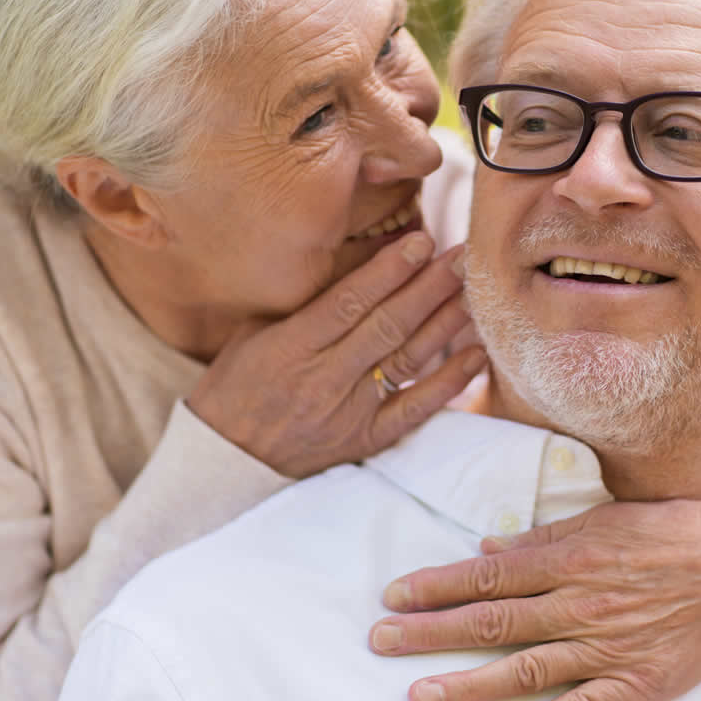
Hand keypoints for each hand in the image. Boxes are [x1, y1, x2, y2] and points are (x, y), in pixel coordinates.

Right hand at [188, 232, 485, 478]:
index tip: (421, 240)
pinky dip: (449, 383)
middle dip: (429, 286)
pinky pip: (414, 409)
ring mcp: (347, 413)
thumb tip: (363, 256)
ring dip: (445, 323)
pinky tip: (475, 354)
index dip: (388, 270)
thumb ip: (308, 298)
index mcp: (290, 347)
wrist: (225, 460)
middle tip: (464, 255)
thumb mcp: (257, 331)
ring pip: (406, 360)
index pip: (348, 302)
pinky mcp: (365, 440)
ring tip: (473, 291)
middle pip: (386, 325)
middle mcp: (323, 380)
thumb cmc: (238, 384)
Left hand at [369, 498, 700, 700]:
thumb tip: (487, 550)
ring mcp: (605, 647)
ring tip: (418, 696)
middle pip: (491, 620)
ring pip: (523, 667)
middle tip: (381, 642)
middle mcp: (578, 603)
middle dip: (431, 632)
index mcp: (569, 558)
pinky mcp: (633, 683)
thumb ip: (543, 539)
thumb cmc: (671, 534)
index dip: (437, 586)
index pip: (487, 576)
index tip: (395, 596)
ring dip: (467, 682)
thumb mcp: (604, 520)